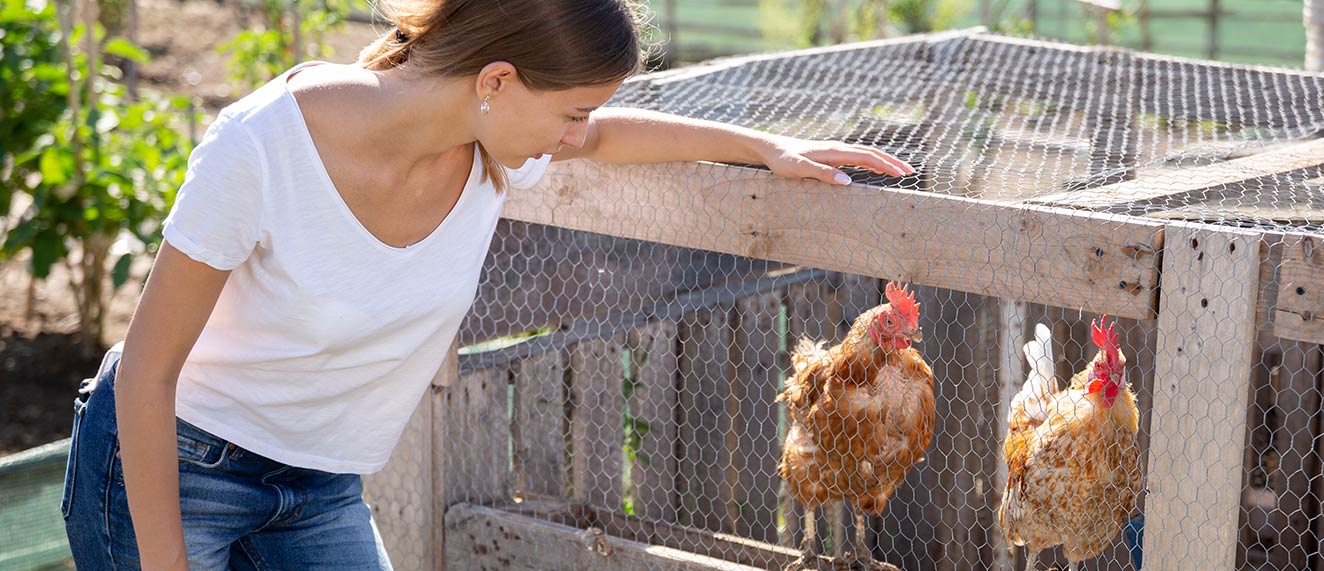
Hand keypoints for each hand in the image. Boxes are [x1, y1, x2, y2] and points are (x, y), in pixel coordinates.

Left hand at [752, 135, 914, 184]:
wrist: (770, 147)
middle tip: (910, 172)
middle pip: (871, 153)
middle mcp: (838, 148)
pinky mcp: (831, 154)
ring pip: (866, 153)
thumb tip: (847, 181)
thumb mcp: (799, 169)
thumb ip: (823, 174)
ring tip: (899, 170)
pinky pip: (857, 156)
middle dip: (892, 162)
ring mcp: (835, 150)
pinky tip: (875, 168)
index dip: (886, 165)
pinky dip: (871, 161)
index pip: (867, 157)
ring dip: (884, 161)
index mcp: (834, 152)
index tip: (902, 174)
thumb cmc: (782, 160)